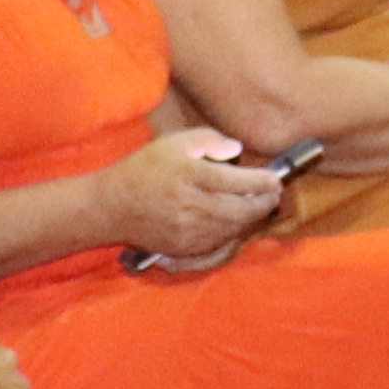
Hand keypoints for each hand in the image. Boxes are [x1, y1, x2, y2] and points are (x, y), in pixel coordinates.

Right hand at [102, 127, 286, 263]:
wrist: (112, 207)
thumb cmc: (144, 169)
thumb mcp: (173, 142)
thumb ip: (208, 140)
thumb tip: (236, 149)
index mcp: (188, 175)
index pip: (235, 181)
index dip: (261, 181)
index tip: (275, 178)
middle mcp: (190, 205)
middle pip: (239, 209)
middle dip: (263, 203)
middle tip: (275, 195)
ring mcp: (187, 230)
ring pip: (232, 228)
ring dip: (252, 219)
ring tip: (262, 207)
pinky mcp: (183, 247)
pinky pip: (218, 242)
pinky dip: (233, 233)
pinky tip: (239, 222)